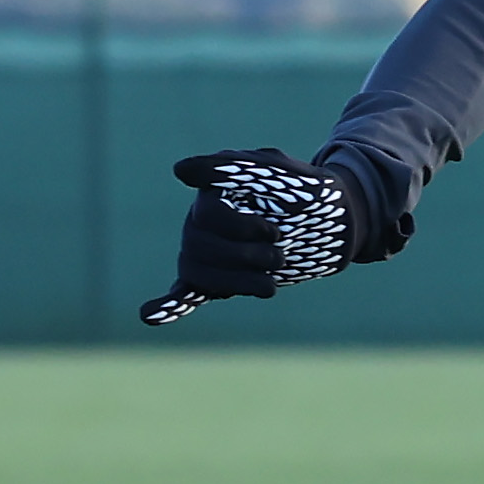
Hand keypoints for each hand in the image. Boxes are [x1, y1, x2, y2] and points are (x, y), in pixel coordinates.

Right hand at [143, 148, 360, 324]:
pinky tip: (149, 315)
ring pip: (197, 273)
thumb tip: (178, 171)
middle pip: (199, 248)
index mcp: (213, 194)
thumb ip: (229, 168)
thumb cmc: (304, 190)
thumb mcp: (273, 170)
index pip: (208, 217)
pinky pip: (185, 292)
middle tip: (280, 254)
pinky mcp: (220, 279)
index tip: (275, 231)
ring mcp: (209, 252)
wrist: (334, 222)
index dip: (242, 228)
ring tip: (270, 285)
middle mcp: (202, 223)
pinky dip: (168, 304)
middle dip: (244, 257)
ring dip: (236, 283)